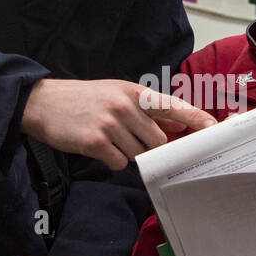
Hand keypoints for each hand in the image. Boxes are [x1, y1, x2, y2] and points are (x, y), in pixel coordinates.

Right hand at [21, 78, 216, 170]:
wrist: (42, 103)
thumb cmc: (84, 100)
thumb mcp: (116, 95)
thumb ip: (147, 111)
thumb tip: (177, 124)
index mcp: (133, 92)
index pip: (172, 106)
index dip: (195, 118)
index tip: (213, 128)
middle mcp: (125, 106)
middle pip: (157, 140)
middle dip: (147, 146)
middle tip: (127, 140)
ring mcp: (111, 124)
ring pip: (139, 154)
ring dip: (126, 154)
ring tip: (107, 140)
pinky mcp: (96, 142)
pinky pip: (119, 163)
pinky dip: (111, 161)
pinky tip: (97, 148)